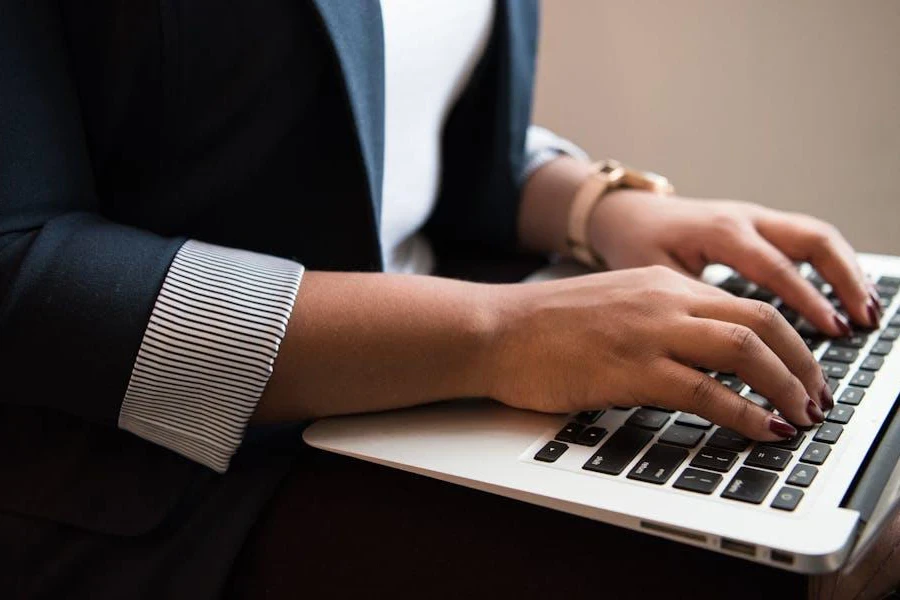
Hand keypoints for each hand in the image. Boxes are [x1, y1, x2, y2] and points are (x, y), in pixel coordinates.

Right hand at [488, 266, 832, 440]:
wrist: (495, 330)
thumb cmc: (544, 325)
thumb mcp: (614, 305)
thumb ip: (660, 319)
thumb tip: (701, 356)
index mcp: (661, 283)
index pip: (747, 303)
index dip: (788, 340)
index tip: (800, 369)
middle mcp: (664, 300)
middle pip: (761, 321)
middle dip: (802, 363)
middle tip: (814, 395)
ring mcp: (649, 333)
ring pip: (745, 350)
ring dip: (785, 386)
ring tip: (800, 415)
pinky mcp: (631, 370)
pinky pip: (707, 392)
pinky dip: (745, 414)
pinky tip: (762, 430)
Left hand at [587, 191, 880, 335]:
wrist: (626, 214)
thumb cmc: (637, 245)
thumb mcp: (656, 276)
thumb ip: (693, 306)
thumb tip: (727, 349)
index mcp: (720, 231)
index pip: (776, 267)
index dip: (808, 300)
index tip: (833, 330)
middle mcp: (745, 219)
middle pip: (812, 240)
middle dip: (845, 280)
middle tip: (865, 320)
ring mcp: (756, 218)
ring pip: (817, 236)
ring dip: (846, 272)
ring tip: (868, 312)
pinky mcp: (760, 225)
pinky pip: (806, 240)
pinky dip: (832, 266)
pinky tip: (845, 295)